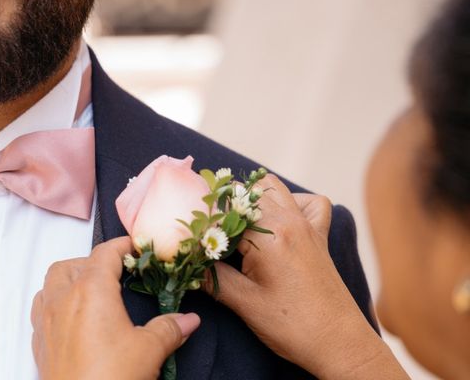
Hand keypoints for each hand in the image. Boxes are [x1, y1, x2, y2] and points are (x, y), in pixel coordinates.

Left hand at [31, 236, 200, 379]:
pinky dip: (56, 306)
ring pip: (50, 285)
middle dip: (92, 262)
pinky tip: (74, 321)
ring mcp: (46, 322)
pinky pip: (41, 311)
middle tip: (116, 274)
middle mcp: (63, 300)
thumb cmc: (110, 378)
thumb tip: (188, 320)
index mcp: (91, 291)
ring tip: (92, 293)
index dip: (122, 246)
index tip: (136, 247)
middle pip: (71, 264)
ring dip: (68, 281)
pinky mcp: (39, 344)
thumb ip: (169, 329)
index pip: (104, 253)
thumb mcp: (148, 350)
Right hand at [207, 175, 406, 378]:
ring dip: (251, 197)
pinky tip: (277, 220)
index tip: (193, 238)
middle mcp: (289, 220)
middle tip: (208, 233)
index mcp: (269, 236)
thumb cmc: (293, 326)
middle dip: (222, 206)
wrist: (340, 343)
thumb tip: (189, 261)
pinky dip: (291, 201)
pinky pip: (308, 202)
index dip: (204, 221)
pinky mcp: (319, 235)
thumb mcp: (244, 303)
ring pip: (272, 186)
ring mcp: (307, 225)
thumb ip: (213, 277)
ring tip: (236, 223)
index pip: (225, 209)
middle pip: (245, 191)